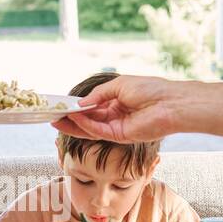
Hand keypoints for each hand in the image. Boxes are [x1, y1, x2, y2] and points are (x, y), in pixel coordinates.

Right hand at [51, 75, 193, 142]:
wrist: (170, 103)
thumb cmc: (150, 89)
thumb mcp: (119, 85)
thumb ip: (98, 95)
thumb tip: (80, 103)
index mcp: (117, 102)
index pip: (93, 107)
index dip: (77, 107)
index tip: (62, 105)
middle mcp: (116, 116)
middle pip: (88, 120)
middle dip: (70, 118)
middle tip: (53, 116)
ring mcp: (117, 128)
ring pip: (90, 128)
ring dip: (73, 124)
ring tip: (57, 119)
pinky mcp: (120, 136)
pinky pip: (98, 131)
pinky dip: (85, 125)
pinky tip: (73, 117)